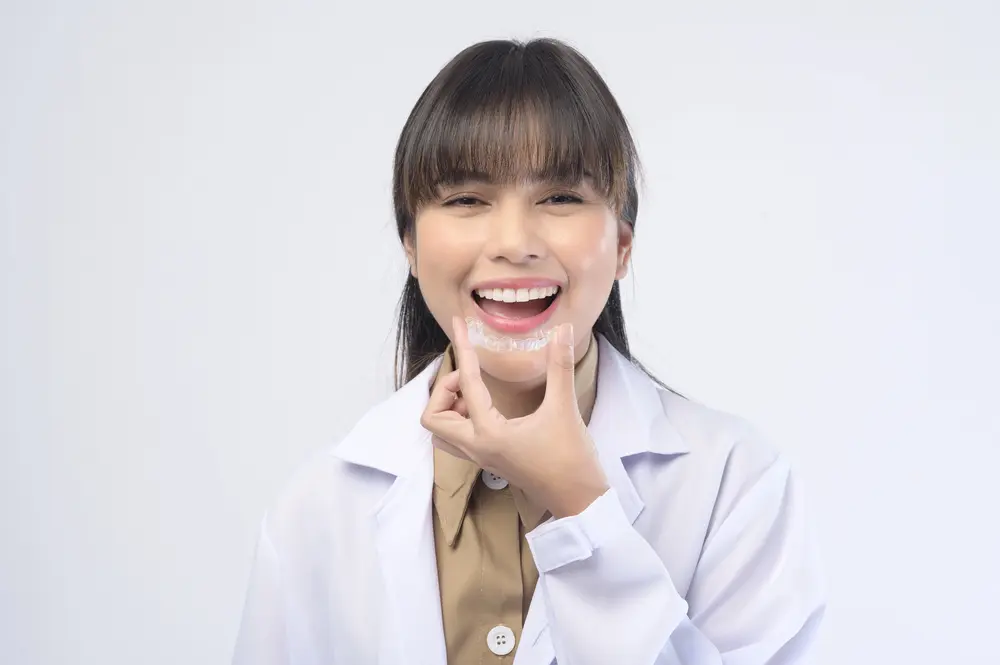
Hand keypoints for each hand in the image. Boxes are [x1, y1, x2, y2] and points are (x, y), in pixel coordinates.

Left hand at [420, 316, 609, 518]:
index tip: (458, 325)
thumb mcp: (565, 409)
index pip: (466, 384)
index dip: (463, 350)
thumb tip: (562, 330)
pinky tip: (486, 408)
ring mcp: (481, 458)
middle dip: (444, 391)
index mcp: (489, 433)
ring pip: (441, 433)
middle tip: (470, 376)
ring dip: (448, 409)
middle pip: (433, 418)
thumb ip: (560, 366)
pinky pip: (457, 440)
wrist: (580, 501)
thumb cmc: (572, 459)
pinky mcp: (490, 462)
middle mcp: (477, 447)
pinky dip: (459, 420)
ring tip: (475, 393)